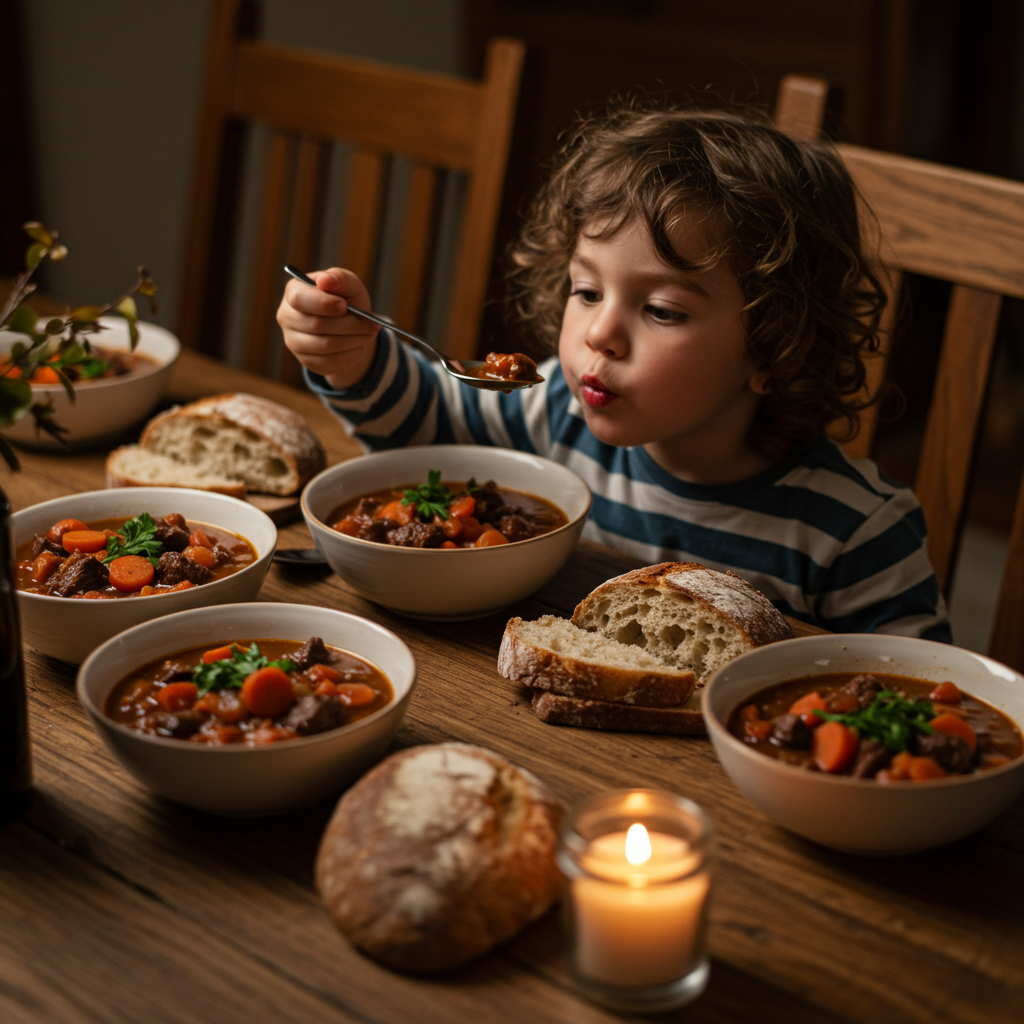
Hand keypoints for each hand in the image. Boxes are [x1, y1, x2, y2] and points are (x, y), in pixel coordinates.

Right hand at [277, 268, 380, 389]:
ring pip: (325, 345)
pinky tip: (360, 344)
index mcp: (294, 292)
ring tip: (369, 332)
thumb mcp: (349, 285)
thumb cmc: (347, 300)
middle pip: (315, 325)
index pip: (299, 299)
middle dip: (348, 324)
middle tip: (371, 323)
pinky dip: (352, 353)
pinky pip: (331, 361)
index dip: (323, 304)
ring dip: (354, 339)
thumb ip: (339, 278)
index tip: (344, 306)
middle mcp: (288, 317)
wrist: (352, 327)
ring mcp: (294, 341)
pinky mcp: (307, 360)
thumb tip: (325, 280)